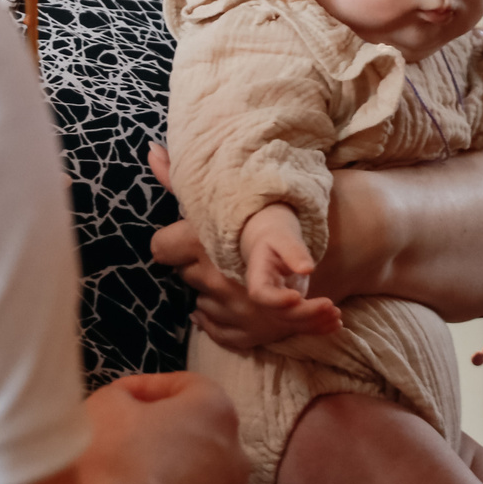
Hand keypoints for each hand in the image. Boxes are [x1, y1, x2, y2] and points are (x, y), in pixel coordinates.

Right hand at [77, 372, 244, 483]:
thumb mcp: (103, 407)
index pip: (187, 386)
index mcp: (215, 412)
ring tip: (124, 483)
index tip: (121, 397)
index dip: (148, 387)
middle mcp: (234, 458)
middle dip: (161, 434)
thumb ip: (122, 396)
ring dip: (166, 476)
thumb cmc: (110, 466)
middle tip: (121, 439)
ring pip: (195, 480)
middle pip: (196, 435)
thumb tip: (125, 405)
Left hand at [150, 148, 342, 349]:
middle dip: (199, 264)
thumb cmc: (271, 216)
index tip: (189, 239)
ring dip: (212, 290)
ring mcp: (234, 310)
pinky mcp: (247, 332)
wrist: (332, 247)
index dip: (173, 243)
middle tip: (222, 253)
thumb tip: (150, 151)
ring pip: (199, 301)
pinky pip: (214, 327)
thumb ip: (181, 179)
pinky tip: (233, 298)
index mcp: (207, 245)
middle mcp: (218, 280)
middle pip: (184, 274)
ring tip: (234, 273)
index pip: (160, 248)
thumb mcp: (225, 194)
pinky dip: (220, 315)